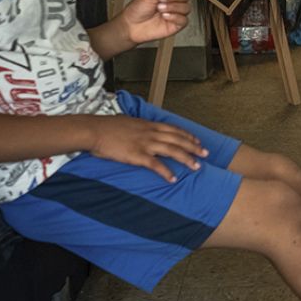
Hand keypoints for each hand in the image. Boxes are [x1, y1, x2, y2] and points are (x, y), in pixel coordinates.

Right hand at [88, 113, 207, 181]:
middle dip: (194, 147)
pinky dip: (166, 172)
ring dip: (187, 159)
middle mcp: (151, 133)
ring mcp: (145, 143)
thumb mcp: (129, 122)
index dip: (188, 135)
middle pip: (178, 139)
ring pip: (172, 151)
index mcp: (149, 124)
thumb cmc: (108, 127)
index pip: (174, 129)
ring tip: (197, 167)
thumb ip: (140, 127)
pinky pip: (156, 165)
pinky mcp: (136, 155)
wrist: (94, 130)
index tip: (198, 141)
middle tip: (206, 154)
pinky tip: (174, 179)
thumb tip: (144, 129)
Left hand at [120, 0, 190, 44]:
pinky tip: (165, 16)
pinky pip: (184, 20)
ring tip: (160, 8)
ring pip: (186, 7)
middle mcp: (173, 2)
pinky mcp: (176, 25)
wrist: (131, 25)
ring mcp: (176, 13)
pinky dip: (175, 17)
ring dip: (173, 7)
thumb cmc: (137, 10)